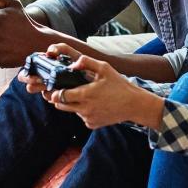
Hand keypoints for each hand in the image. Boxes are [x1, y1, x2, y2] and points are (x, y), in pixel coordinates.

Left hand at [40, 44, 164, 129]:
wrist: (134, 105)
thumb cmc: (120, 85)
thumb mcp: (105, 68)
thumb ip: (87, 62)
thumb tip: (72, 64)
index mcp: (85, 94)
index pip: (60, 96)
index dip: (55, 92)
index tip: (54, 88)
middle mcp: (84, 109)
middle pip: (61, 105)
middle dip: (59, 98)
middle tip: (63, 91)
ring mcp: (88, 118)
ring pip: (72, 111)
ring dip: (73, 105)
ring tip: (86, 97)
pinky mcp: (92, 125)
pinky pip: (82, 118)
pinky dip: (84, 112)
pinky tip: (94, 105)